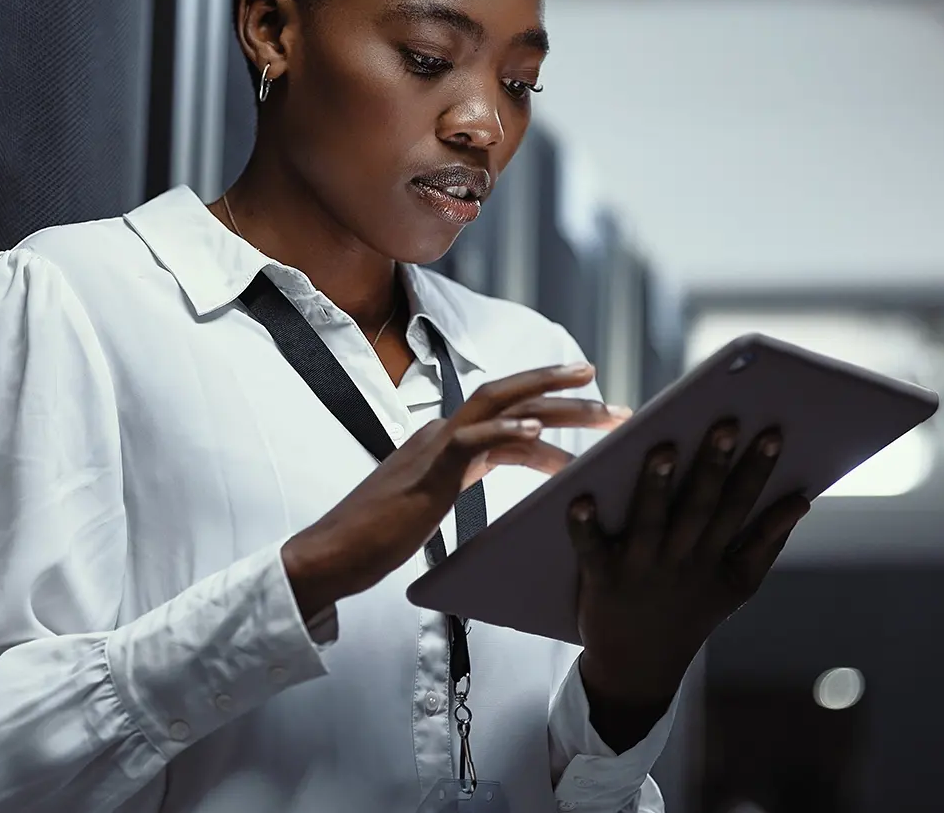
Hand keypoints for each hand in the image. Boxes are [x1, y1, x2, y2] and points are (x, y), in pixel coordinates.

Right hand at [283, 362, 625, 617]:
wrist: (331, 555)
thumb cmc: (378, 538)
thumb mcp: (433, 503)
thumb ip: (460, 483)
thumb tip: (492, 484)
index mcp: (445, 442)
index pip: (506, 412)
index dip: (548, 404)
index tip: (588, 402)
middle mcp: (442, 434)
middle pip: (511, 396)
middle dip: (563, 389)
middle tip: (611, 396)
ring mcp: (434, 447)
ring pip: (502, 408)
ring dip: (555, 405)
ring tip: (599, 409)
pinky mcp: (427, 470)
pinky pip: (473, 440)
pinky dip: (506, 430)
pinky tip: (539, 431)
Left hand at [567, 419, 810, 744]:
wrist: (639, 668)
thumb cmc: (690, 612)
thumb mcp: (738, 585)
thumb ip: (769, 542)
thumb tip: (801, 500)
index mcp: (715, 559)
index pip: (739, 507)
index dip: (757, 472)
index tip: (771, 435)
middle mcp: (680, 561)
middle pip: (700, 509)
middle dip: (713, 467)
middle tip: (724, 425)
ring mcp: (640, 570)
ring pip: (651, 524)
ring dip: (656, 489)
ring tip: (662, 450)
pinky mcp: (601, 579)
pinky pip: (592, 550)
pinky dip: (585, 527)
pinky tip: (580, 500)